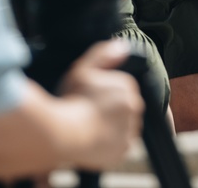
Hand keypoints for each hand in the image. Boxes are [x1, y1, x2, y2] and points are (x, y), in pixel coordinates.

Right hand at [58, 40, 143, 169]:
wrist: (62, 134)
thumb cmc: (71, 100)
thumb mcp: (82, 70)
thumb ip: (102, 55)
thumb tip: (122, 46)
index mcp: (127, 87)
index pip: (120, 89)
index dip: (103, 94)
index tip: (88, 98)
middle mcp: (134, 108)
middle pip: (123, 108)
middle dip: (108, 110)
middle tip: (87, 114)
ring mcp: (129, 131)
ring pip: (122, 127)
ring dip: (110, 127)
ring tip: (88, 127)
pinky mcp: (122, 151)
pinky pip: (118, 146)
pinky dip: (108, 145)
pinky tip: (92, 141)